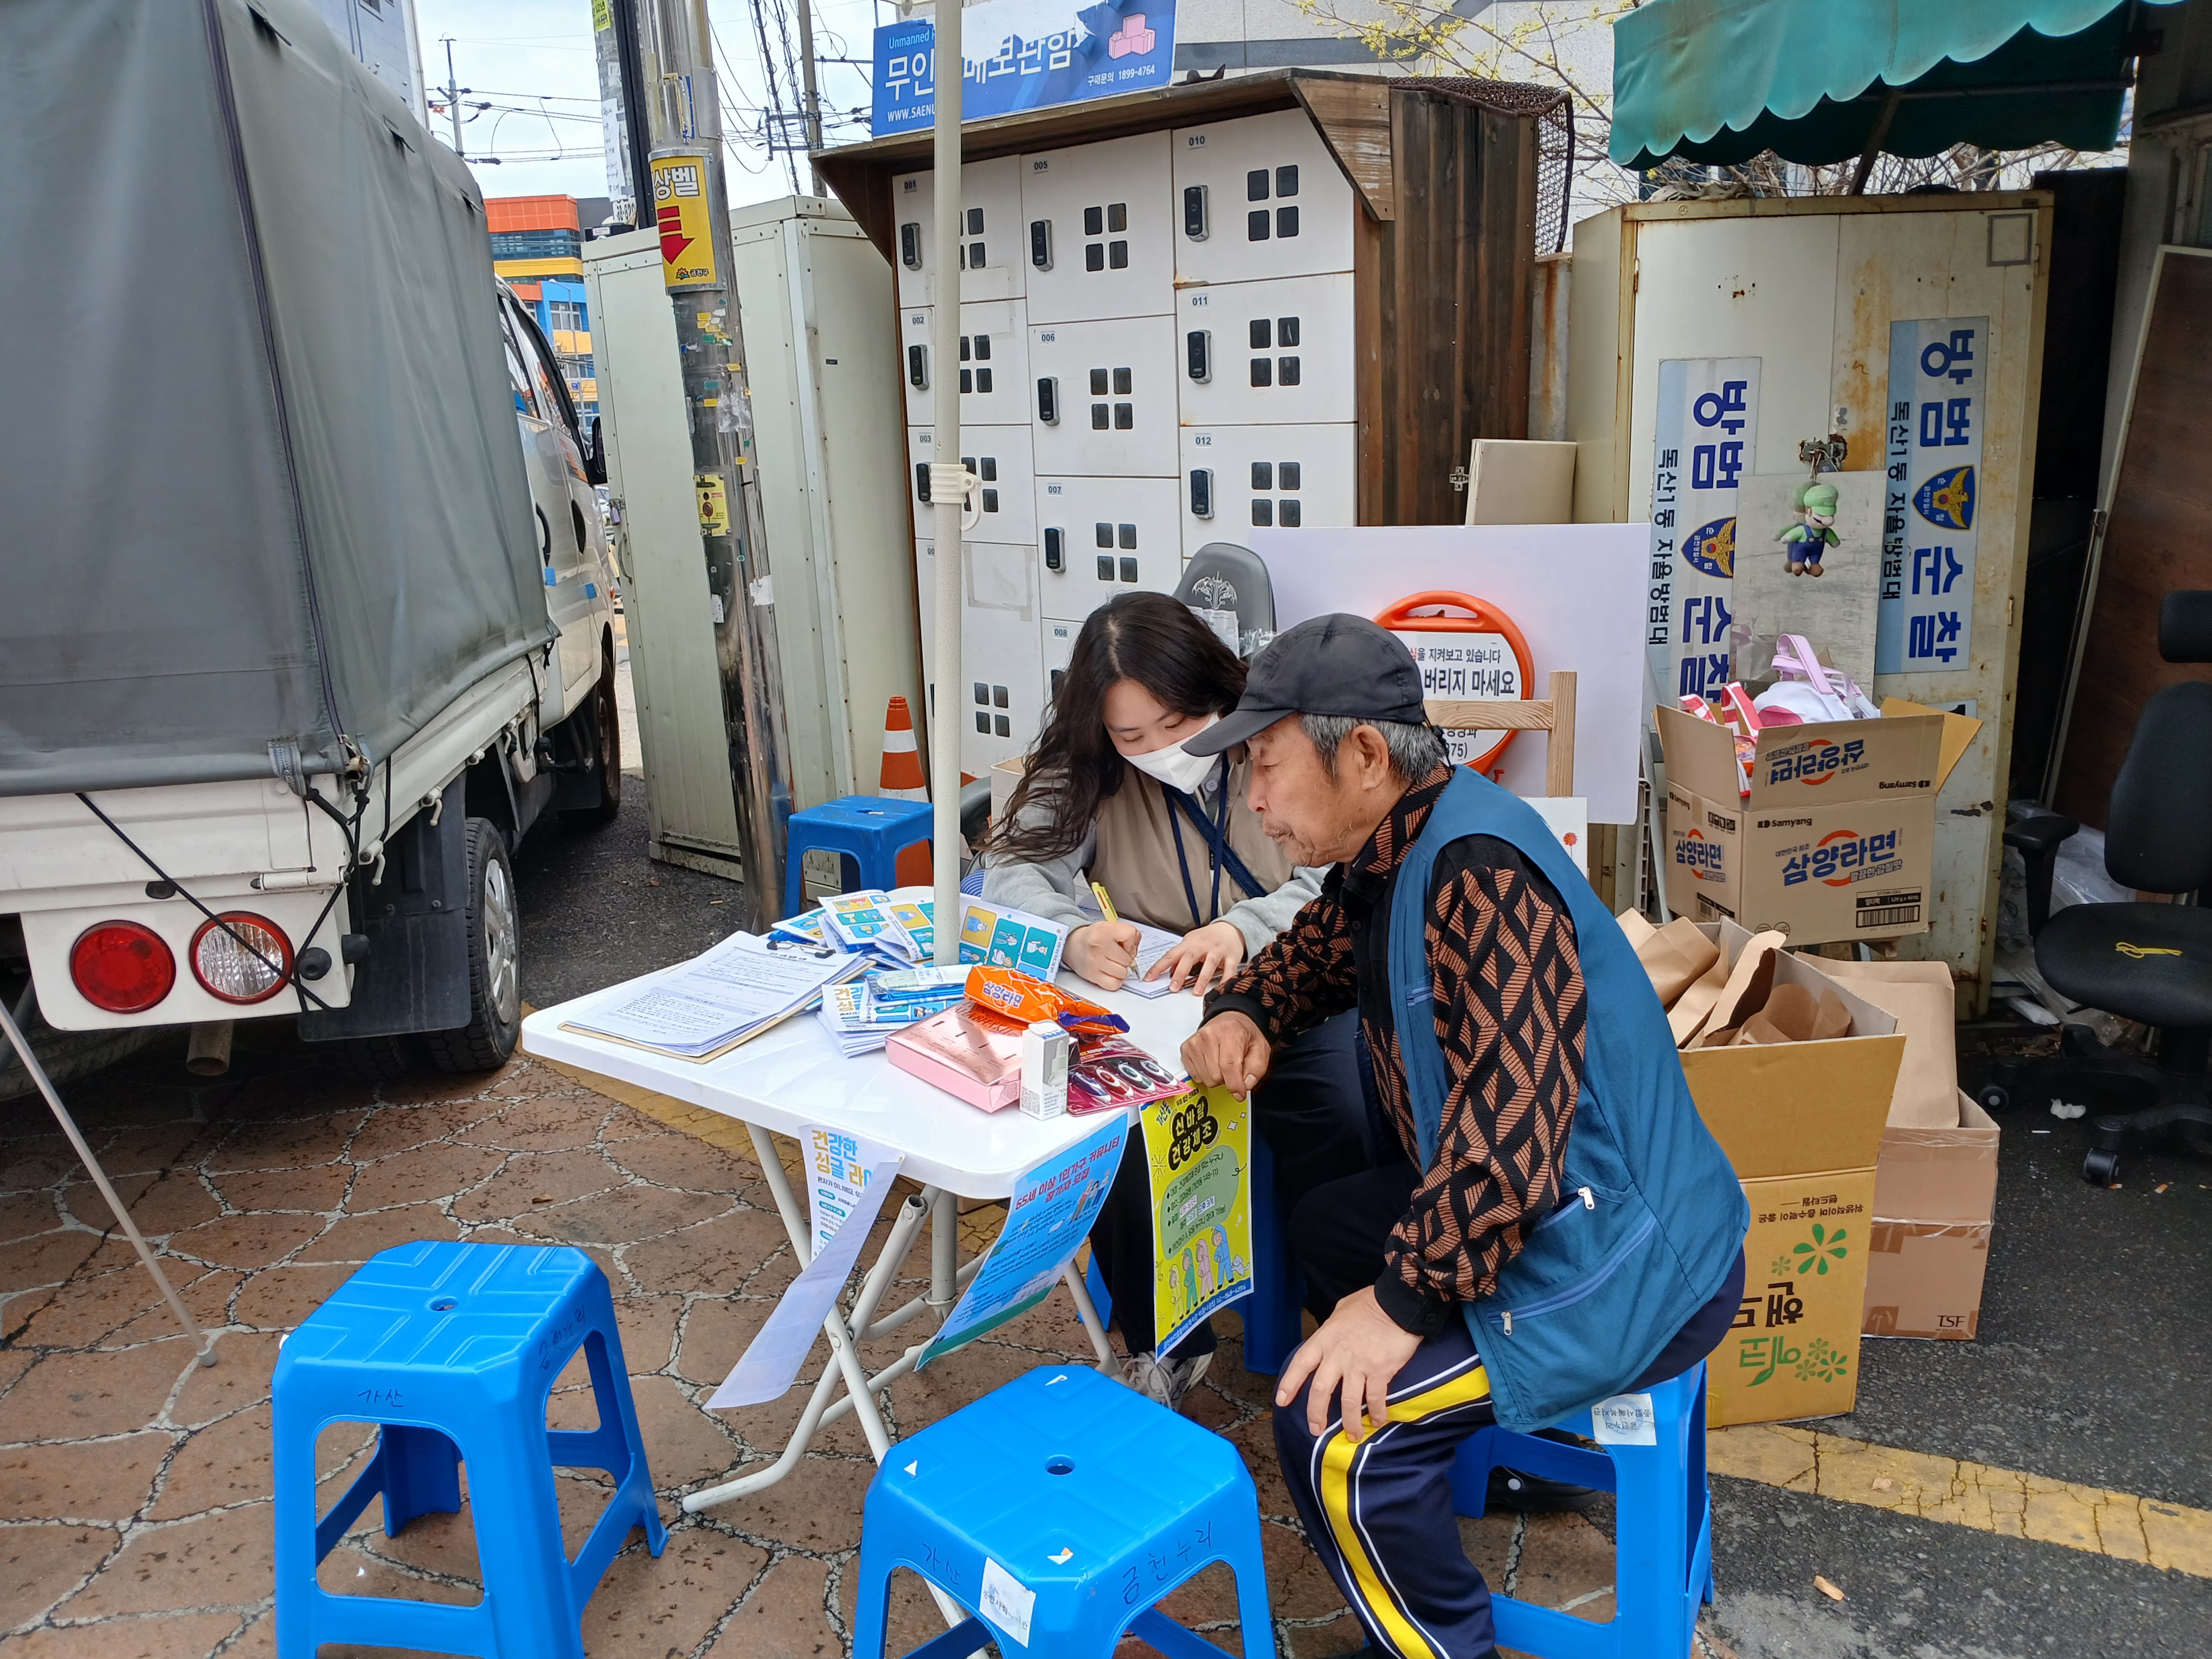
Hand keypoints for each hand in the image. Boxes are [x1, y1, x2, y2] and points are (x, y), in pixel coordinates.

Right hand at [1065, 921, 1140, 990]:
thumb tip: (1134, 949)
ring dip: (1120, 970)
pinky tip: (1109, 973)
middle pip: (1128, 959)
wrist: (1071, 945)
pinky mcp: (1092, 976)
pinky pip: (1114, 984)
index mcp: (1104, 930)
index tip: (1125, 944)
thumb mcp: (1110, 927)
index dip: (1131, 942)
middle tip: (1116, 955)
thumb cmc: (1093, 937)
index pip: (1130, 935)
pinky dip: (1115, 981)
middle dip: (1125, 958)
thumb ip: (1128, 933)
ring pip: (1123, 973)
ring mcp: (1095, 962)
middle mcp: (1098, 946)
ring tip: (1111, 963)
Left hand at [1149, 919, 1246, 996]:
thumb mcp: (1191, 943)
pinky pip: (1229, 968)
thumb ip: (1180, 956)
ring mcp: (1218, 950)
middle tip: (1173, 988)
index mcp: (1189, 943)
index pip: (1171, 955)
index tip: (1149, 978)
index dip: (1159, 967)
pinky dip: (1226, 978)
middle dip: (1180, 973)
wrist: (1231, 928)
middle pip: (1189, 958)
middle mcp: (1202, 945)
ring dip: (1202, 979)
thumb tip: (1168, 971)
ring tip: (1196, 992)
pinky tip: (1221, 987)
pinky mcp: (1232, 956)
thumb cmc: (1209, 937)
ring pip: (1210, 963)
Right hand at [1180, 1010, 1269, 1097]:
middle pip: (1216, 1076)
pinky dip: (1205, 1075)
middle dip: (1227, 1079)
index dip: (1235, 1085)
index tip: (1240, 1093)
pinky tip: (1211, 1064)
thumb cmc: (1243, 1034)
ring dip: (1216, 1077)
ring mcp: (1195, 1042)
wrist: (1229, 1020)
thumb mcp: (1260, 1049)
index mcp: (1230, 1032)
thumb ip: (1256, 1069)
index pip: (1229, 1065)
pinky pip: (1195, 1076)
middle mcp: (1209, 1035)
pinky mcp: (1186, 1049)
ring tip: (1221, 1064)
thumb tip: (1245, 1085)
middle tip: (1233, 1068)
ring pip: (1205, 1079)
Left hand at [1276, 1286, 1423, 1442]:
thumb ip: (1332, 1326)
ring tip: (1353, 1436)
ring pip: (1348, 1402)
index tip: (1282, 1401)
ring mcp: (1359, 1365)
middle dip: (1316, 1414)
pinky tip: (1378, 1421)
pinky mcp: (1380, 1371)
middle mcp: (1338, 1355)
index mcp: (1325, 1339)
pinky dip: (1376, 1413)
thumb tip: (1331, 1334)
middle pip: (1320, 1391)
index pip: (1301, 1363)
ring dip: (1349, 1423)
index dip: (1289, 1384)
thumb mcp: (1343, 1309)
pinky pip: (1375, 1399)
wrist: (1398, 1303)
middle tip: (1316, 1430)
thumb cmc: (1371, 1303)